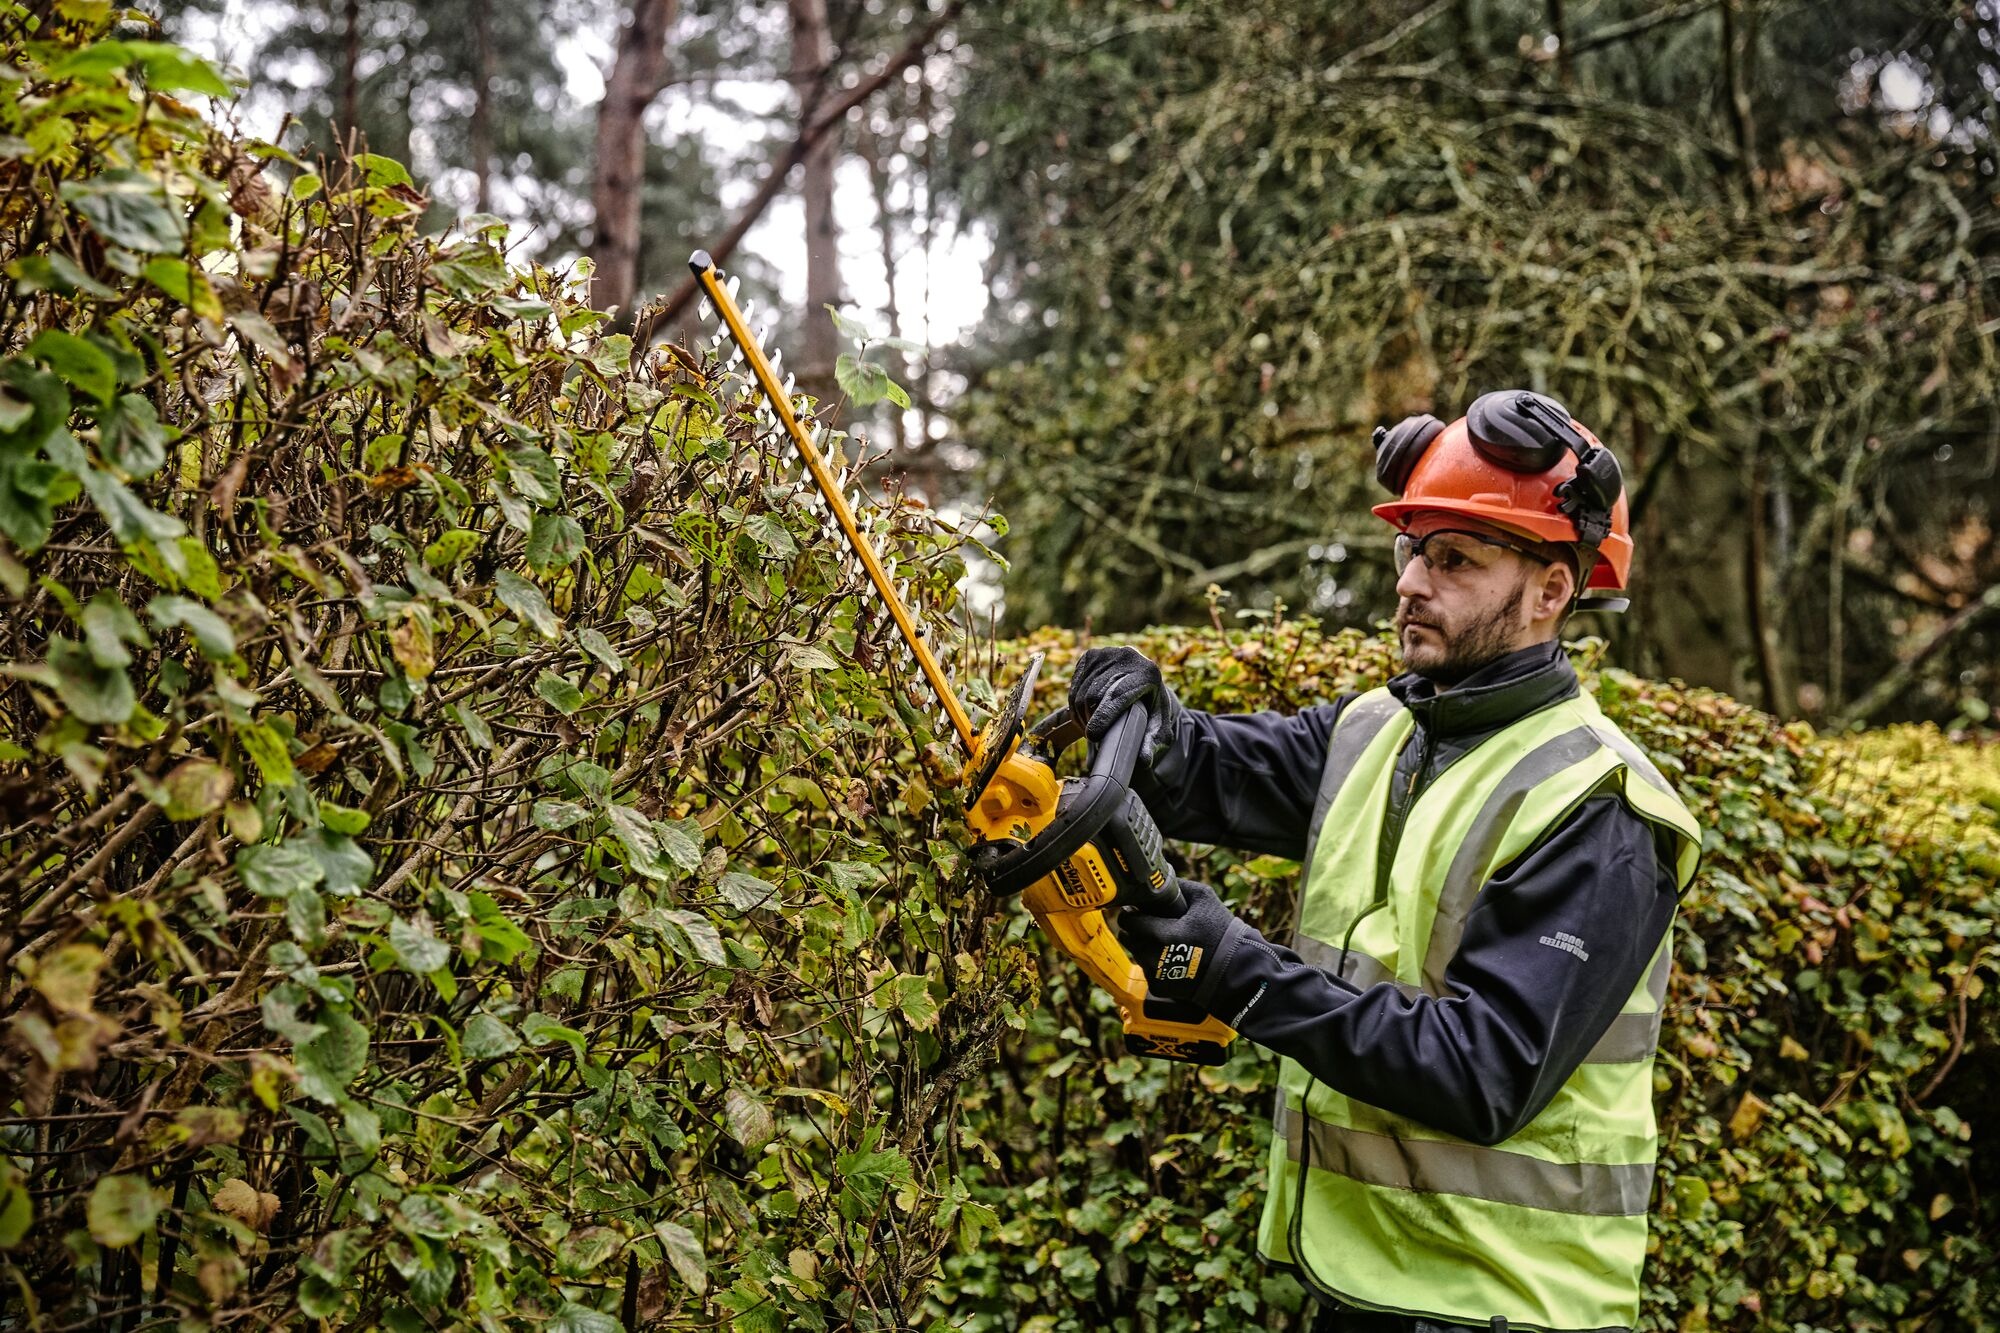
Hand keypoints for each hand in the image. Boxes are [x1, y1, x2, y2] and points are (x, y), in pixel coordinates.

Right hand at [1067, 645, 1184, 771]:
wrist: (1147, 685)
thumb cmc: (1152, 712)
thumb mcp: (1159, 730)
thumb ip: (1152, 745)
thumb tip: (1143, 761)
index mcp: (1148, 673)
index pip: (1119, 695)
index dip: (1103, 717)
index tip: (1093, 737)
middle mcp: (1128, 656)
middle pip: (1096, 694)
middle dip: (1090, 720)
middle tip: (1093, 737)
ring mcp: (1107, 653)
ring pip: (1082, 691)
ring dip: (1081, 714)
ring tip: (1090, 728)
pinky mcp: (1090, 656)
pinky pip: (1074, 685)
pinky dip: (1075, 703)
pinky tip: (1085, 713)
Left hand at [1116, 880, 1248, 1012]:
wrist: (1235, 971)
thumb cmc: (1221, 933)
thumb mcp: (1204, 898)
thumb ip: (1178, 885)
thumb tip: (1158, 878)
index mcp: (1162, 934)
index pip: (1127, 920)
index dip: (1131, 912)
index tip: (1137, 909)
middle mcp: (1154, 957)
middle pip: (1127, 937)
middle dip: (1135, 928)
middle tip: (1150, 923)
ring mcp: (1155, 974)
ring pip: (1136, 953)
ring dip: (1144, 945)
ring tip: (1165, 940)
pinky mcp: (1158, 988)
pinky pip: (1146, 970)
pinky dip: (1154, 963)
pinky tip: (1171, 957)